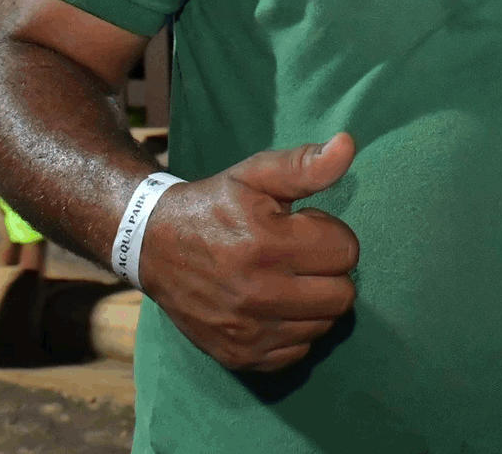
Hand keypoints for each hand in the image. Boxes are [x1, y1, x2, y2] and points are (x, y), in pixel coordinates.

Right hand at [138, 134, 358, 371]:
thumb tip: (348, 144)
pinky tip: (273, 305)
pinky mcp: (239, 357)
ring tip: (285, 278)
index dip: (329, 234)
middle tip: (299, 256)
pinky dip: (294, 329)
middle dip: (329, 270)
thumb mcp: (256, 173)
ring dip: (314, 301)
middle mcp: (257, 294)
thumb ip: (305, 164)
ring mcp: (247, 332)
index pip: (346, 251)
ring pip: (325, 324)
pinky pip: (299, 351)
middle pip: (343, 294)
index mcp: (266, 244)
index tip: (302, 228)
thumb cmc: (215, 205)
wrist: (153, 246)